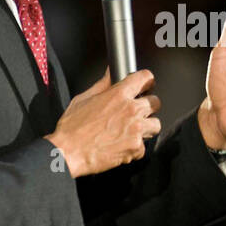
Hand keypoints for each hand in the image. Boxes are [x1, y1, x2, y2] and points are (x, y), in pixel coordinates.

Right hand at [46, 68, 160, 176]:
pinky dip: (135, 148)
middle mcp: (131, 110)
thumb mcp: (84, 99)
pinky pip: (143, 146)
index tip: (146, 85)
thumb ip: (103, 85)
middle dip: (147, 106)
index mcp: (119, 95)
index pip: (145, 78)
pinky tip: (122, 145)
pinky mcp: (136, 148)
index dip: (147, 81)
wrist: (69, 152)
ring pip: (155, 124)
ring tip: (132, 130)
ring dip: (146, 127)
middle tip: (136, 112)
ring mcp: (136, 129)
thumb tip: (110, 73)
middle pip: (155, 102)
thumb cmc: (72, 128)